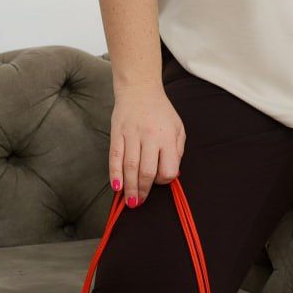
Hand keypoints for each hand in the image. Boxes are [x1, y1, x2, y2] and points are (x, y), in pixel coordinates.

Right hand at [109, 85, 185, 207]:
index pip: (167, 168)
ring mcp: (131, 135)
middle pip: (146, 171)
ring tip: (130, 201)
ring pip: (129, 167)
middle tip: (139, 203)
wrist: (139, 89)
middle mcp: (149, 137)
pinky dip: (115, 174)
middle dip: (143, 191)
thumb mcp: (178, 128)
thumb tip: (173, 173)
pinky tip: (116, 186)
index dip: (165, 179)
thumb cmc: (161, 111)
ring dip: (129, 187)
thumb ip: (177, 150)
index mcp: (167, 137)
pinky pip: (115, 158)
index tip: (161, 181)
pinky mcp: (117, 134)